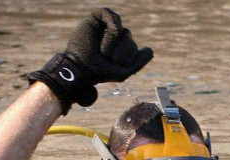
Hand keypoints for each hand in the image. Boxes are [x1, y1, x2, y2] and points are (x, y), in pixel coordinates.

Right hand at [28, 8, 152, 114]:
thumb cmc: (99, 73)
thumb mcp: (123, 72)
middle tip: (108, 61)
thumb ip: (138, 63)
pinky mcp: (96, 18)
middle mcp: (114, 38)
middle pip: (130, 40)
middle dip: (122, 54)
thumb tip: (150, 50)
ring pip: (124, 31)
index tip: (118, 67)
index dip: (131, 59)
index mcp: (120, 50)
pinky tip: (109, 36)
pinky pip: (112, 16)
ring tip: (104, 53)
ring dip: (116, 45)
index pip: (135, 49)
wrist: (79, 69)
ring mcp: (106, 28)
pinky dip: (113, 28)